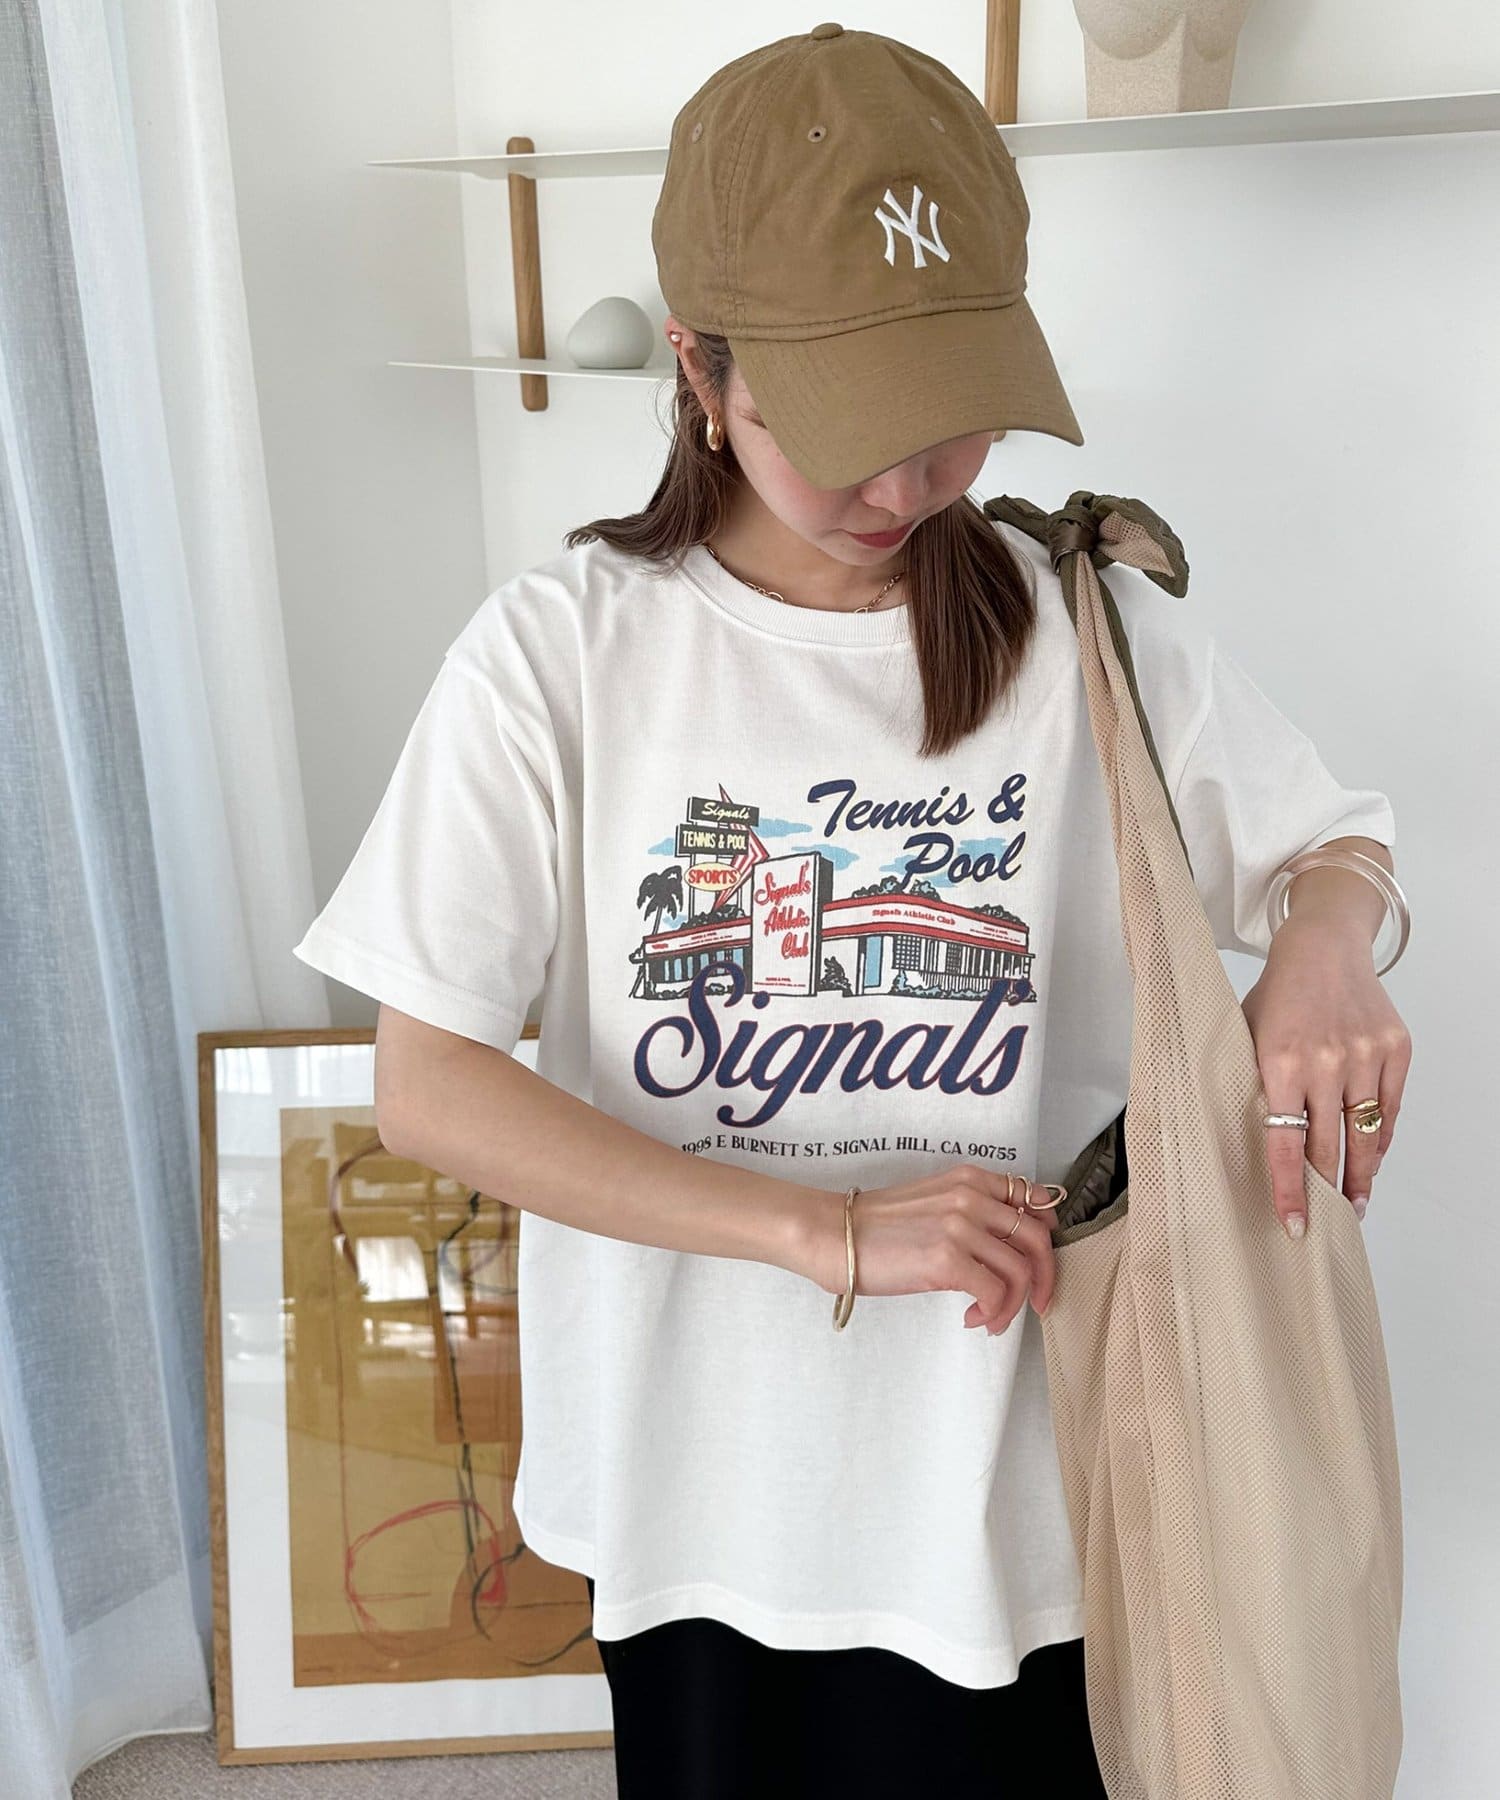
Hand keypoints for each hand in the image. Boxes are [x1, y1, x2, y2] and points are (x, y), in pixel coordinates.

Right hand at [798, 1164, 1057, 1333]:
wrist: (834, 1235)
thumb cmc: (877, 1227)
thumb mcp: (934, 1201)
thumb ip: (973, 1212)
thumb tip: (1009, 1247)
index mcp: (971, 1180)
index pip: (1035, 1204)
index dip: (1046, 1241)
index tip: (1040, 1267)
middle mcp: (971, 1197)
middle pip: (1038, 1239)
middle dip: (1046, 1279)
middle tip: (1038, 1305)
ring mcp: (960, 1226)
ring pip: (1020, 1272)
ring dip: (1012, 1305)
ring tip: (990, 1318)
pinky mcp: (947, 1258)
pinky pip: (995, 1293)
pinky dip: (992, 1312)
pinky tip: (972, 1318)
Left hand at [1241, 914, 1411, 1234]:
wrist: (1323, 947)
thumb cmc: (1277, 995)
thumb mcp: (1247, 1034)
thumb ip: (1251, 1083)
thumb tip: (1252, 1142)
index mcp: (1280, 1062)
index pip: (1285, 1143)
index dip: (1290, 1190)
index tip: (1295, 1224)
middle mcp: (1327, 1062)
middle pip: (1329, 1147)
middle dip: (1327, 1192)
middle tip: (1326, 1223)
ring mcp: (1366, 1055)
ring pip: (1365, 1135)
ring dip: (1361, 1176)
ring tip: (1355, 1204)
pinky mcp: (1395, 1049)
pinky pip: (1390, 1109)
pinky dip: (1381, 1139)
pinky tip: (1372, 1160)